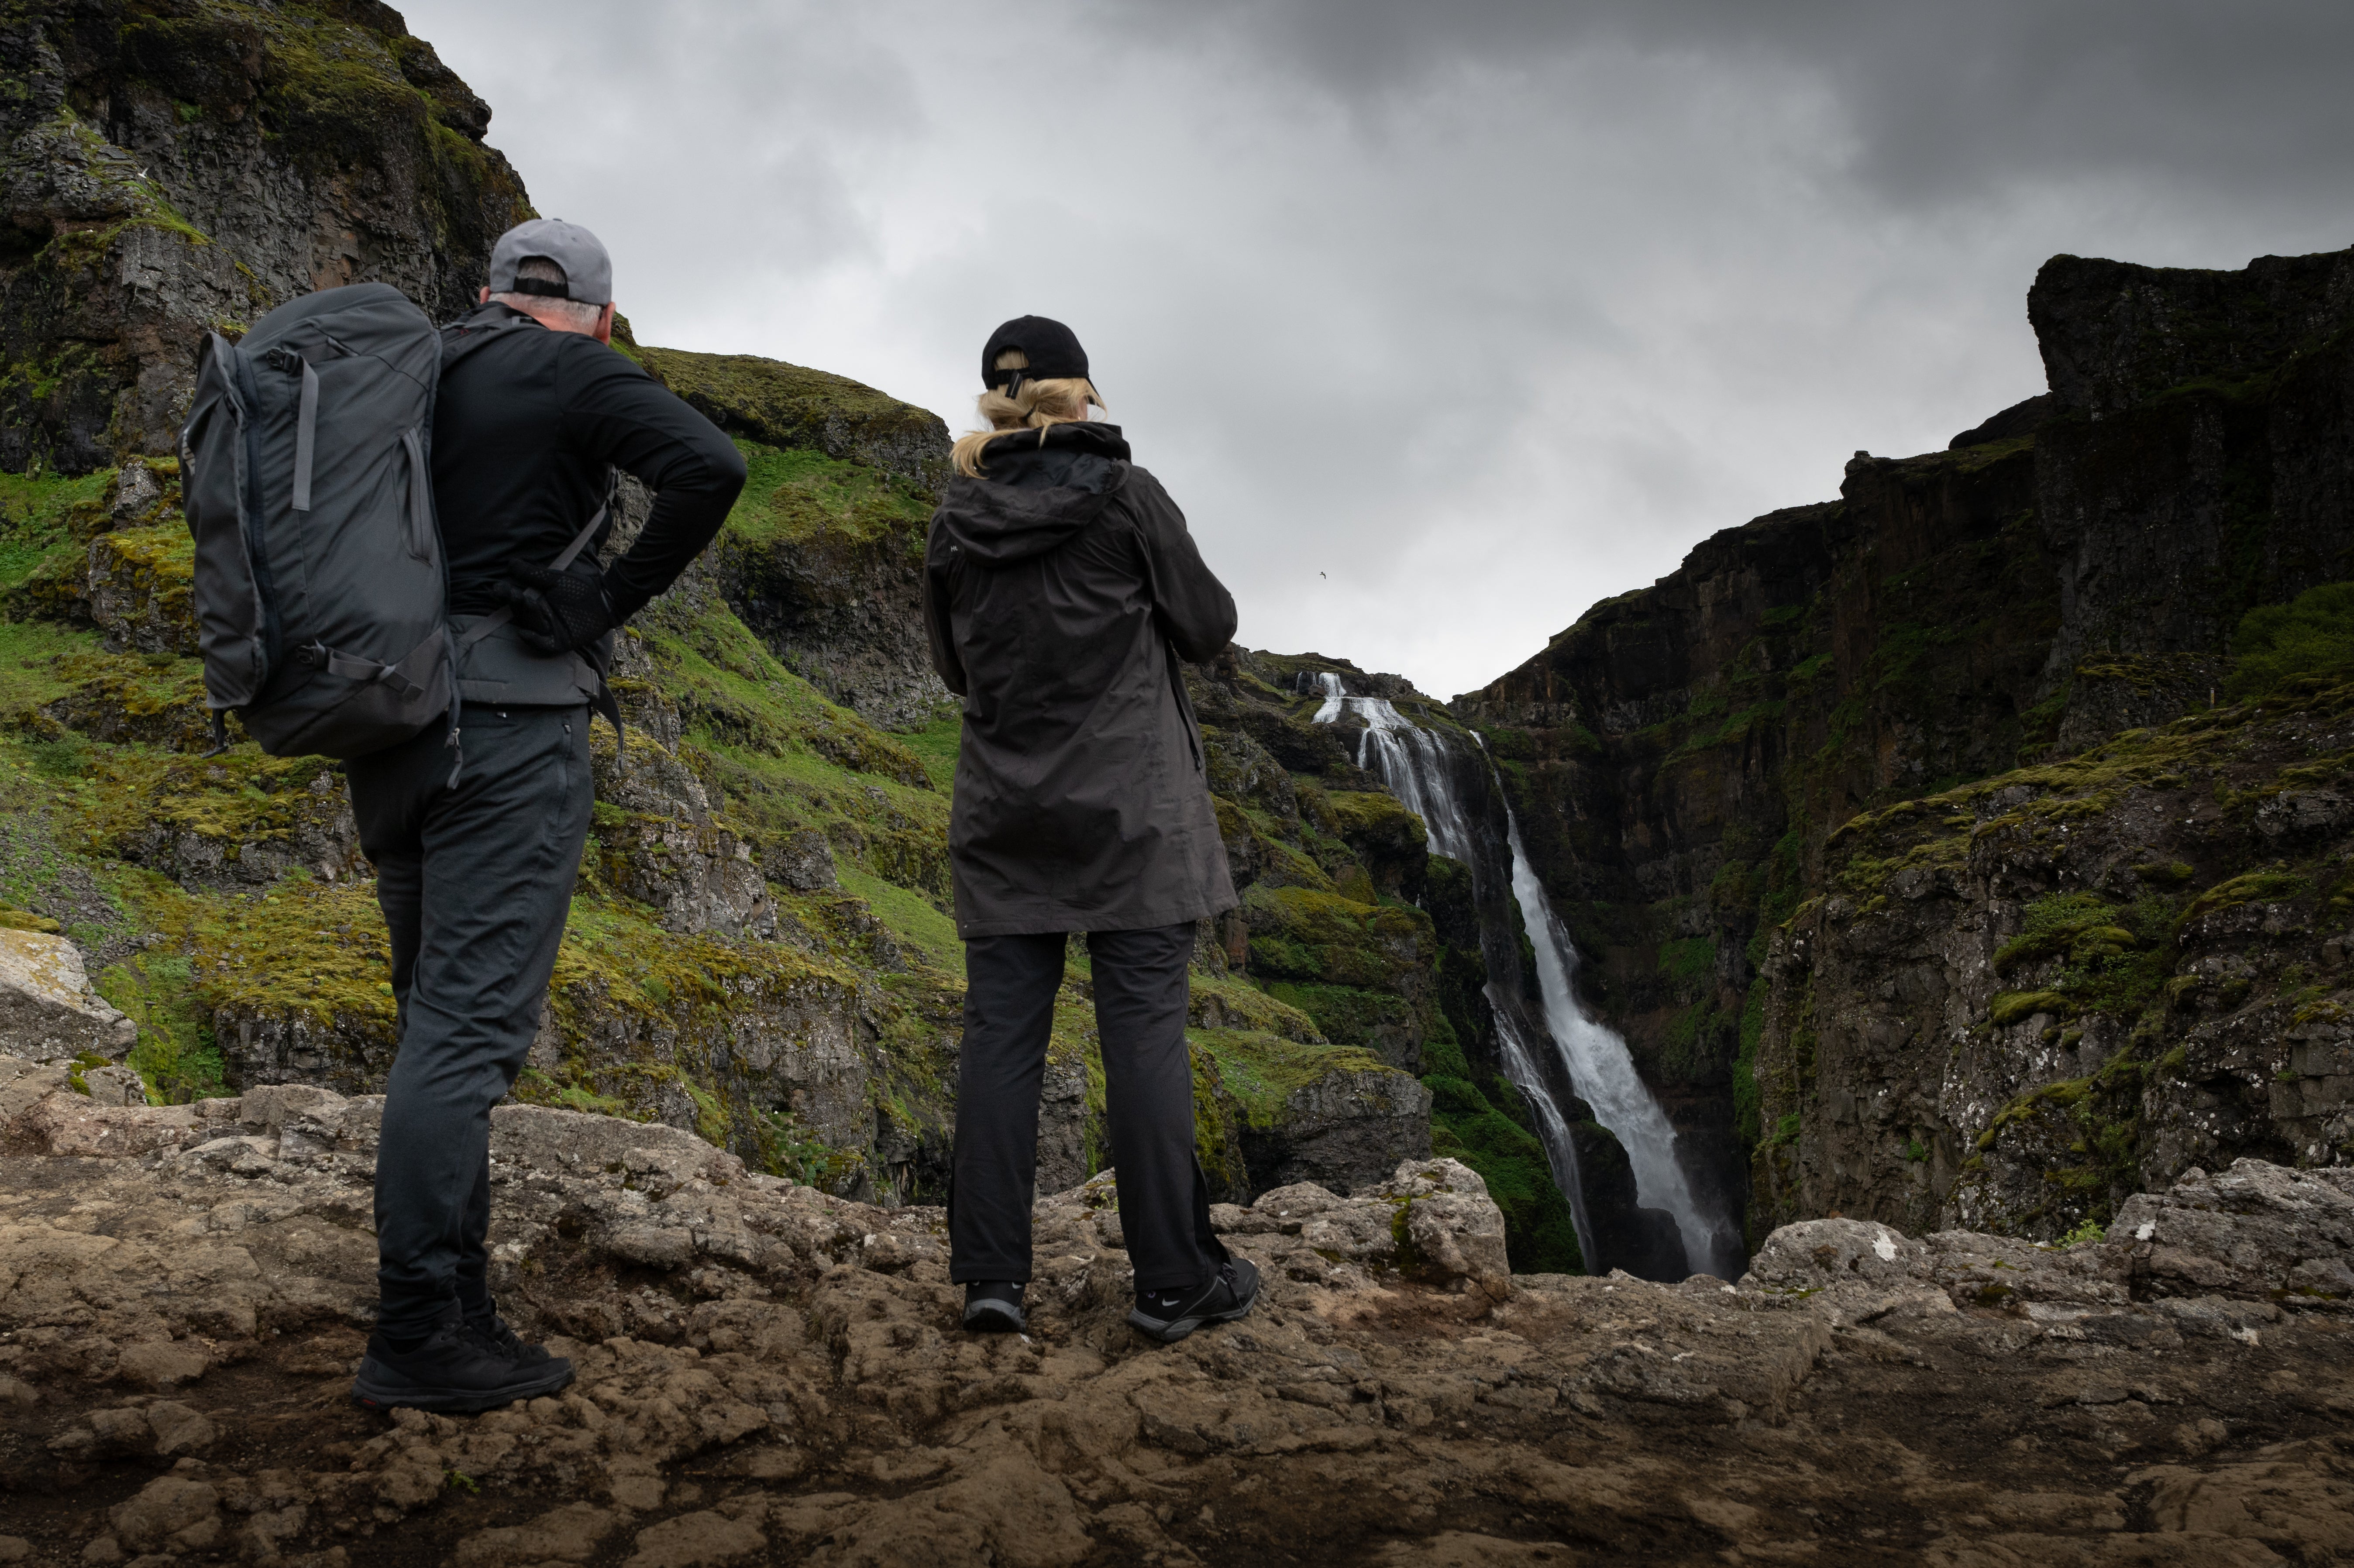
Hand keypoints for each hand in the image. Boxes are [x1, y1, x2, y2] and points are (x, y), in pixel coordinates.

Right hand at [494, 560, 618, 655]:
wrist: (605, 598)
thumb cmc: (581, 586)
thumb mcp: (555, 579)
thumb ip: (533, 573)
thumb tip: (511, 563)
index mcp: (537, 603)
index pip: (517, 600)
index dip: (506, 595)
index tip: (497, 588)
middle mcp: (541, 618)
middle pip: (522, 614)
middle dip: (516, 604)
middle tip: (513, 593)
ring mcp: (551, 630)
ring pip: (532, 626)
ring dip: (527, 616)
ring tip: (525, 601)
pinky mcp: (562, 642)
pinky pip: (545, 645)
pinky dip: (534, 641)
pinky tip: (525, 633)